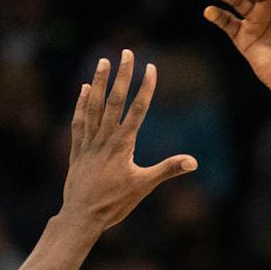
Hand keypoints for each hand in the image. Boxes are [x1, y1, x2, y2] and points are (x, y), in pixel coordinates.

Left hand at [59, 51, 195, 234]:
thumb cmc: (115, 204)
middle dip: (122, 75)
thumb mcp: (144, 186)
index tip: (151, 67)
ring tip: (103, 61)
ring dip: (98, 82)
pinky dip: (81, 104)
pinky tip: (84, 89)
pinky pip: (78, 121)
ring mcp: (88, 142)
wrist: (82, 217)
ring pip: (93, 106)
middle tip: (127, 52)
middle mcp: (105, 139)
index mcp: (123, 145)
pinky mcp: (77, 150)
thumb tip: (193, 162)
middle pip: (114, 100)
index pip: (137, 109)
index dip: (145, 87)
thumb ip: (168, 170)